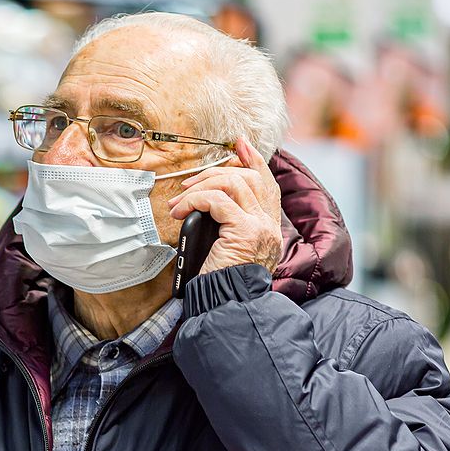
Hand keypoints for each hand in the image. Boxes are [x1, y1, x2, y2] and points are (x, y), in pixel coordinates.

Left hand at [168, 137, 283, 275]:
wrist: (226, 306)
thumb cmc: (220, 284)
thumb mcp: (227, 251)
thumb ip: (228, 227)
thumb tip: (206, 205)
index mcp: (268, 228)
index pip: (267, 183)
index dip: (254, 160)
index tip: (239, 144)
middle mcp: (269, 225)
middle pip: (249, 177)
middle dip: (217, 171)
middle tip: (189, 182)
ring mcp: (260, 227)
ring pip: (234, 183)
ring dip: (202, 184)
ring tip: (180, 199)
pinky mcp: (244, 231)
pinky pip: (217, 200)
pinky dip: (196, 199)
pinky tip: (181, 210)